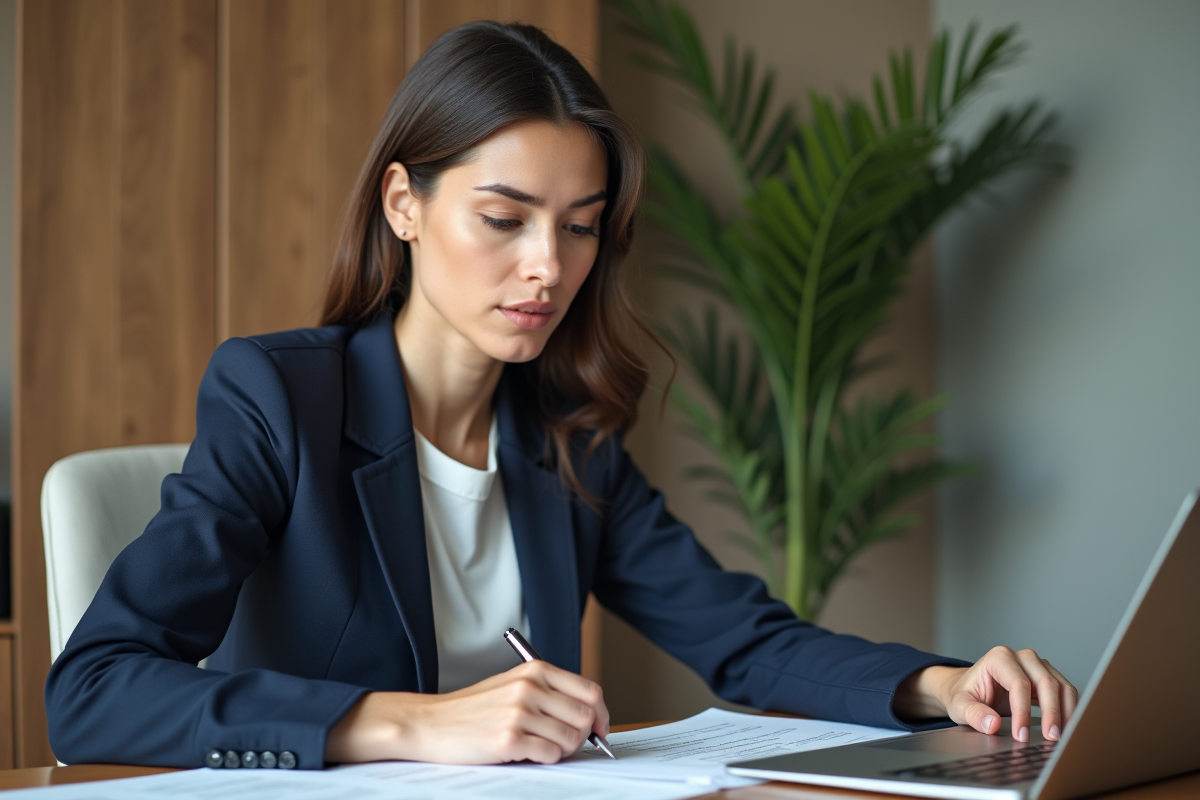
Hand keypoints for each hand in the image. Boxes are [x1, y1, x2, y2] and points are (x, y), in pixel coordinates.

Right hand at [325, 660, 608, 764]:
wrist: (429, 723)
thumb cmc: (471, 709)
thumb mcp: (512, 685)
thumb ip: (548, 692)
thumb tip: (588, 715)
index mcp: (535, 671)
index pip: (590, 691)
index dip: (601, 714)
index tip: (599, 729)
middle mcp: (530, 687)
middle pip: (585, 717)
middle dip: (582, 736)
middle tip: (564, 744)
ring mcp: (520, 713)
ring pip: (571, 739)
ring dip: (561, 750)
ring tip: (538, 747)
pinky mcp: (509, 739)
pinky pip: (550, 755)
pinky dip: (545, 759)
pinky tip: (526, 754)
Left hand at [896, 647, 1077, 742]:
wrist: (968, 689)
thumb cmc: (964, 694)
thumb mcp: (959, 705)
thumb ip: (973, 714)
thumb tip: (993, 724)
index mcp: (999, 658)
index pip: (1018, 683)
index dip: (1023, 712)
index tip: (1022, 736)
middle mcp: (1021, 657)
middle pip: (1046, 682)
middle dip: (1051, 712)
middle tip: (1050, 739)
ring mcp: (1037, 666)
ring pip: (1062, 686)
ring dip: (1065, 712)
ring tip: (1060, 737)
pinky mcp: (1046, 678)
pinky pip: (1065, 692)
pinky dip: (1069, 710)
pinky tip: (1065, 728)